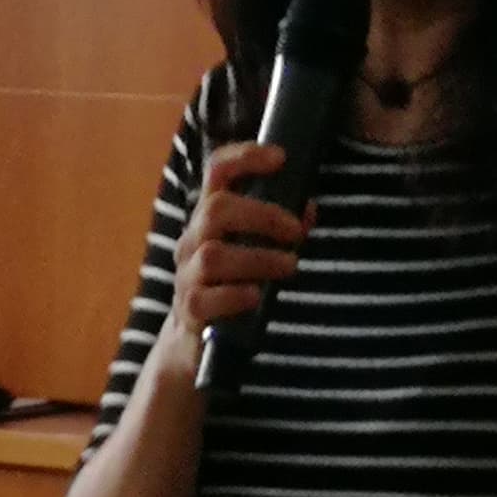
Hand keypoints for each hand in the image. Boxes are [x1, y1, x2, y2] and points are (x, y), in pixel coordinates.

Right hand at [168, 142, 311, 353]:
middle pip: (216, 209)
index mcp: (210, 217)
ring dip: (259, 258)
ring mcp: (187, 274)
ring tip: (290, 266)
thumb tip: (309, 208)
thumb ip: (281, 229)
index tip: (280, 157)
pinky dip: (234, 296)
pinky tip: (256, 297)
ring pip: (214, 256)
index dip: (245, 157)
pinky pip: (204, 299)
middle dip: (263, 215)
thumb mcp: (253, 249)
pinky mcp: (190, 309)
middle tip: (296, 231)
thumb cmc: (231, 283)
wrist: (194, 340)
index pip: (217, 171)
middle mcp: (194, 239)